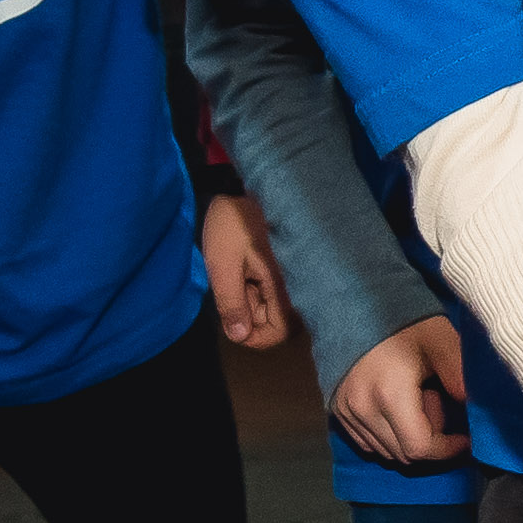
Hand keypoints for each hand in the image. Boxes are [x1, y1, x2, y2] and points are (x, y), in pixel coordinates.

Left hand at [202, 194, 291, 348]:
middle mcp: (299, 284)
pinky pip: (282, 292)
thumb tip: (239, 336)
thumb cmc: (233, 225)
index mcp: (284, 286)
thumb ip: (231, 303)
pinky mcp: (296, 266)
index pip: (278, 333)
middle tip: (237, 284)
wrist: (246, 185)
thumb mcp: (222, 265)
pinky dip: (263, 287)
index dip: (253, 335)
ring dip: (257, 300)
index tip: (232, 318)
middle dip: (253, 313)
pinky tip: (251, 269)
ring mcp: (299, 275)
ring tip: (242, 273)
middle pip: (280, 322)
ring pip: (280, 307)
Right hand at [335, 314, 470, 467]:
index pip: (420, 448)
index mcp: (390, 394)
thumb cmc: (404, 319)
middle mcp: (363, 409)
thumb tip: (476, 411)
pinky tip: (398, 409)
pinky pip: (366, 442)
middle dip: (429, 442)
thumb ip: (459, 376)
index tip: (465, 437)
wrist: (355, 301)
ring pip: (384, 451)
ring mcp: (345, 411)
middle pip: (403, 455)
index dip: (447, 449)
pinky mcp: (336, 409)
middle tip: (438, 407)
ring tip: (418, 404)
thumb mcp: (441, 340)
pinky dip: (387, 437)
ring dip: (407, 439)